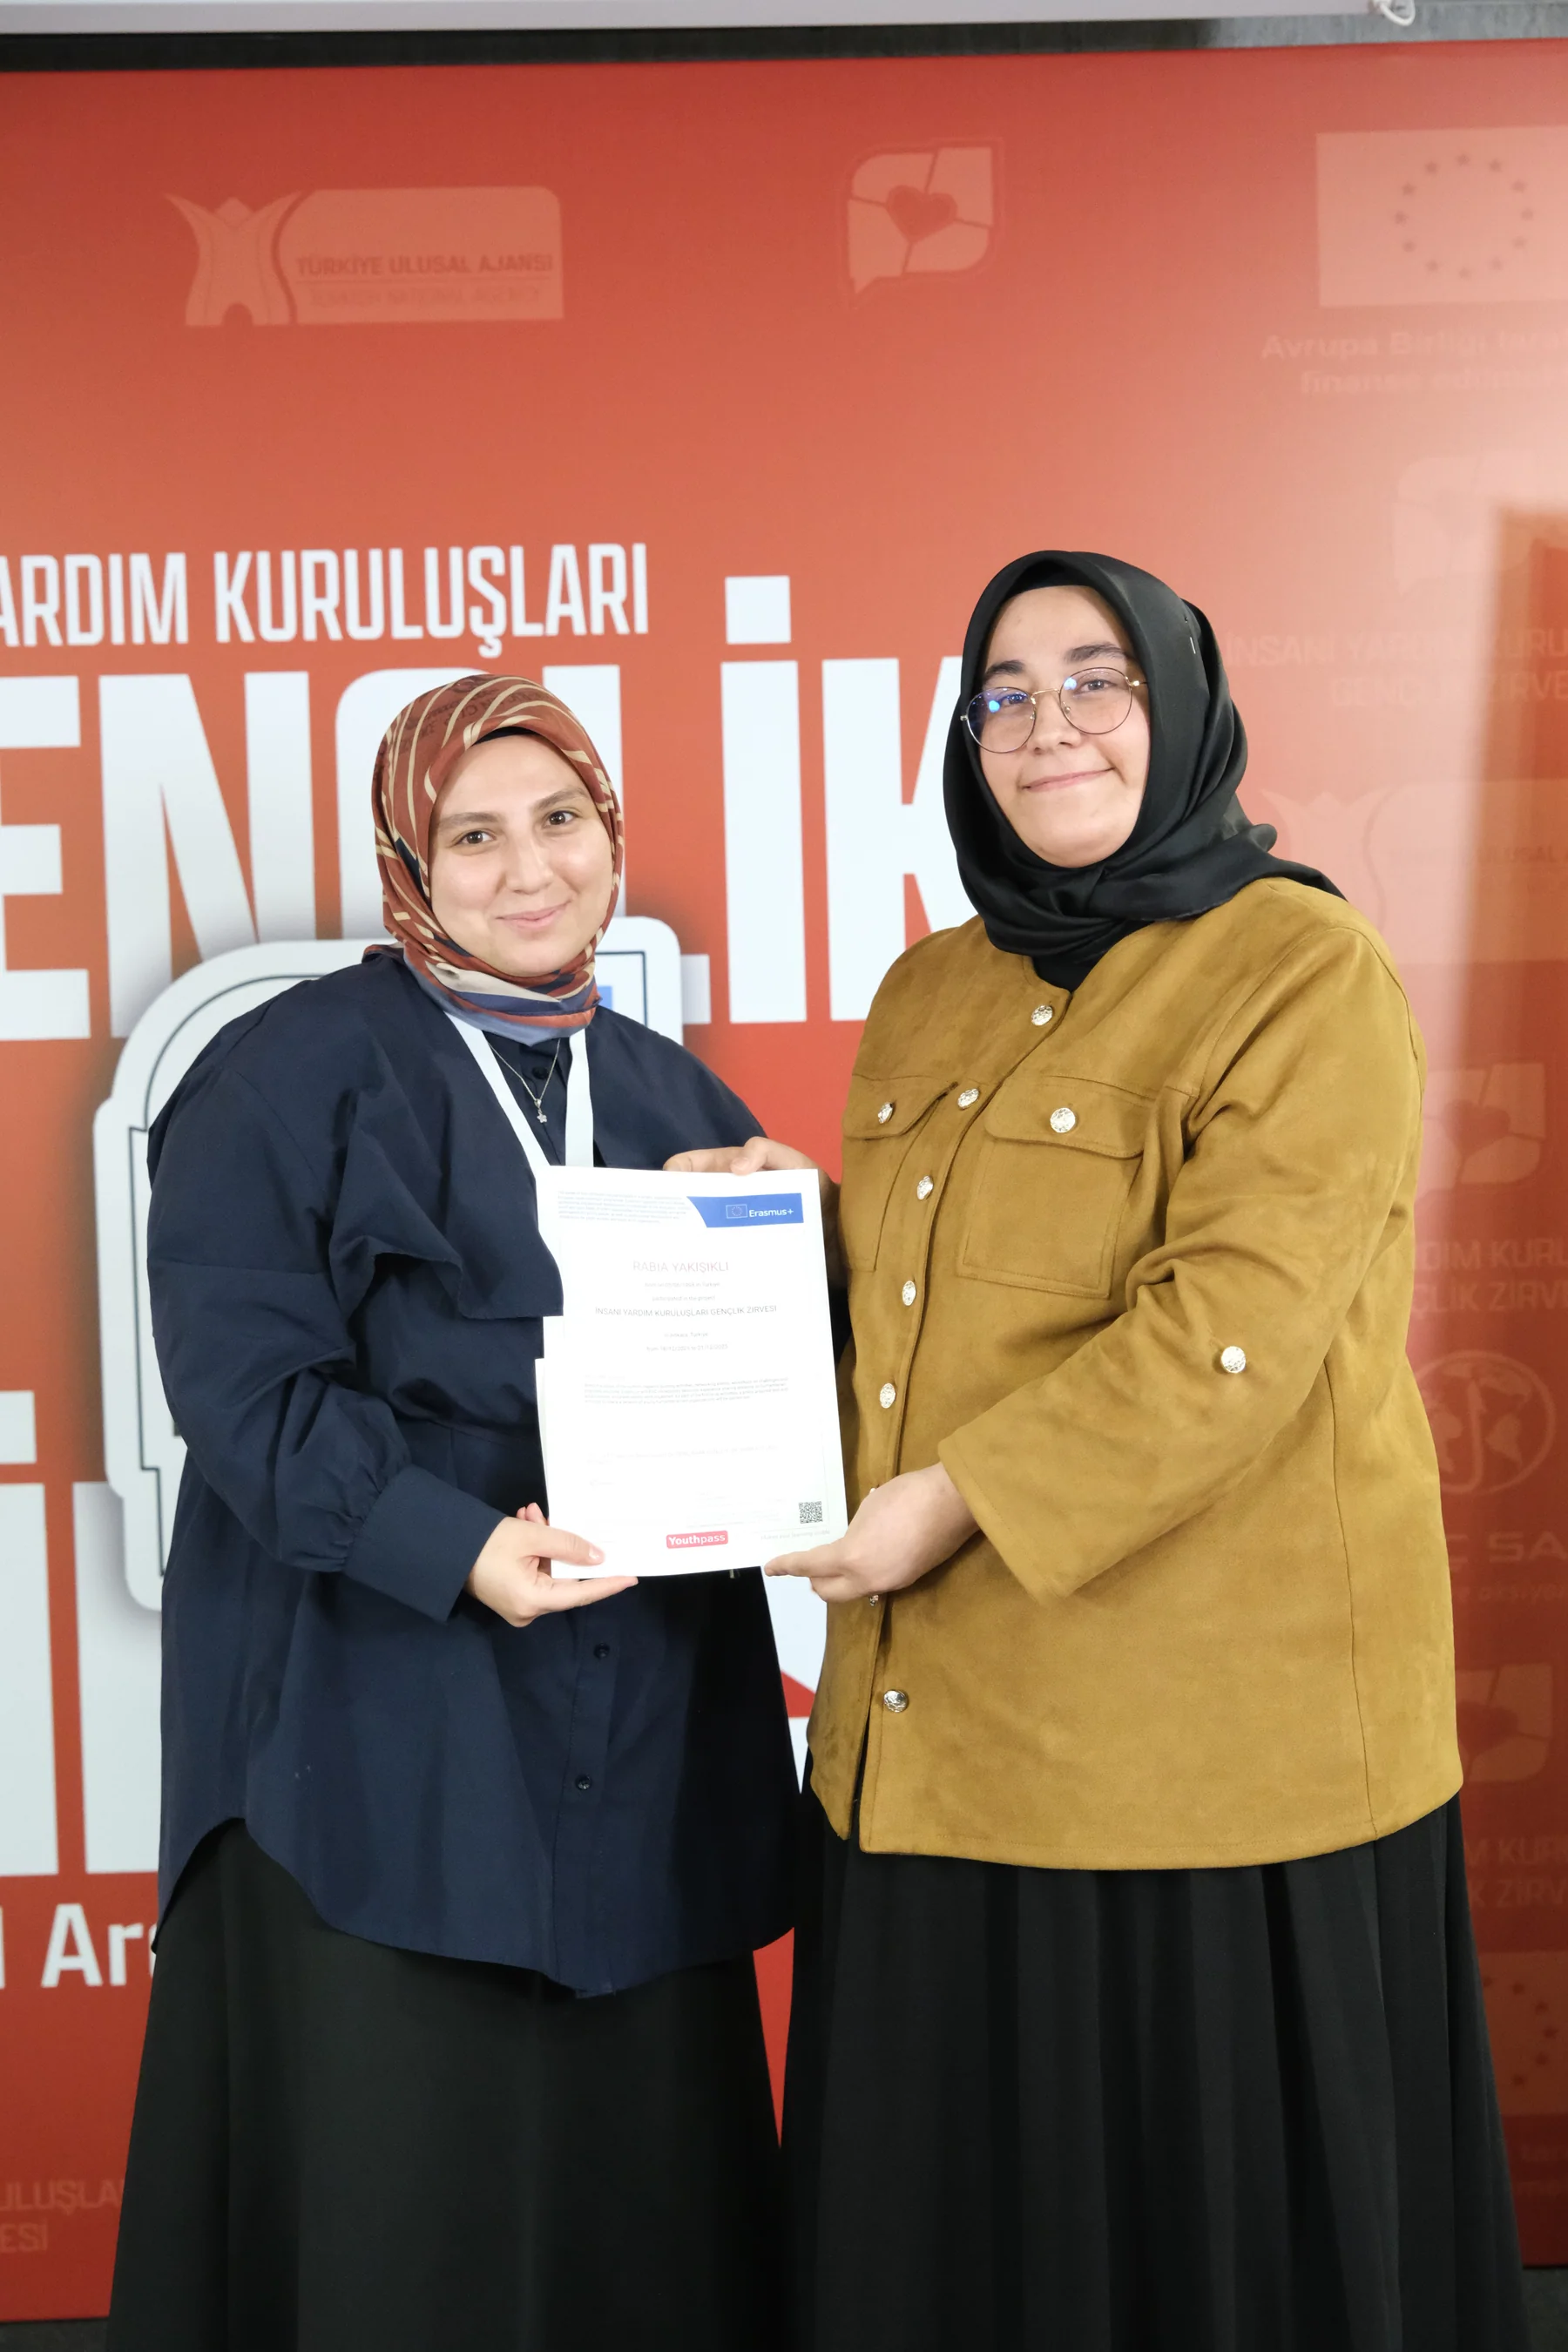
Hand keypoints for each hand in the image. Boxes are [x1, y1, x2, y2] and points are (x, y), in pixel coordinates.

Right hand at [465, 1502, 635, 1627]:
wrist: (443, 1547)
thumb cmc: (485, 1544)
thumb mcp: (531, 1537)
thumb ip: (568, 1546)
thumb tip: (598, 1557)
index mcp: (534, 1601)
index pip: (581, 1593)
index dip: (608, 1583)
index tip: (631, 1576)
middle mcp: (528, 1610)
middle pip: (562, 1578)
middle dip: (563, 1545)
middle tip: (554, 1519)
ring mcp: (518, 1605)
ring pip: (547, 1571)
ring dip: (545, 1542)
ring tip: (532, 1514)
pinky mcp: (510, 1595)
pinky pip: (533, 1573)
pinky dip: (534, 1550)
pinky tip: (527, 1522)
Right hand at [665, 1135, 842, 1286]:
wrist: (847, 1235)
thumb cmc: (819, 1191)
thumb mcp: (795, 1164)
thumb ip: (765, 1153)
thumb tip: (733, 1169)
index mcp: (736, 1176)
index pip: (697, 1167)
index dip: (677, 1171)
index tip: (666, 1184)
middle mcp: (731, 1203)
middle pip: (693, 1205)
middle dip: (676, 1212)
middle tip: (661, 1227)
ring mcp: (738, 1231)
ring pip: (704, 1235)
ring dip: (690, 1242)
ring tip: (676, 1255)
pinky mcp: (747, 1257)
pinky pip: (724, 1259)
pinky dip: (711, 1265)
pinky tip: (703, 1276)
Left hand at [765, 1464, 976, 1602]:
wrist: (954, 1501)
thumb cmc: (908, 1495)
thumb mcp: (869, 1509)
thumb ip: (853, 1533)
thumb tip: (853, 1543)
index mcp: (852, 1557)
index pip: (810, 1566)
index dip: (788, 1566)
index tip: (772, 1568)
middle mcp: (869, 1579)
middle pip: (829, 1592)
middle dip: (814, 1580)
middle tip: (806, 1567)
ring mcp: (891, 1582)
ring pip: (855, 1590)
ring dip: (841, 1579)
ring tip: (837, 1561)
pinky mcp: (910, 1579)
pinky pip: (877, 1583)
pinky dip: (864, 1574)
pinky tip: (870, 1556)